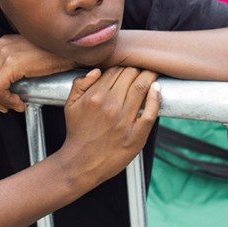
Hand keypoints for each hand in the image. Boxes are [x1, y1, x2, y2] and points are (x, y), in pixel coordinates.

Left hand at [0, 35, 74, 111]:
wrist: (71, 50)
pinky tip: (19, 103)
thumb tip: (0, 88)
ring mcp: (5, 53)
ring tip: (14, 106)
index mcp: (2, 43)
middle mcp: (0, 45)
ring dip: (0, 102)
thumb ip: (12, 67)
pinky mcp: (13, 63)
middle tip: (4, 108)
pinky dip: (6, 100)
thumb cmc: (55, 57)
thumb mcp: (28, 59)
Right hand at [58, 67, 160, 187]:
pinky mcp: (136, 136)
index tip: (129, 63)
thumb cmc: (77, 133)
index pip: (115, 70)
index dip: (123, 64)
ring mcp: (124, 121)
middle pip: (130, 75)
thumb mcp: (70, 105)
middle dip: (138, 67)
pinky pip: (150, 113)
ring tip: (154, 70)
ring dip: (149, 75)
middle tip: (144, 64)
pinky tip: (157, 89)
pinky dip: (156, 98)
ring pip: (141, 88)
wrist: (81, 163)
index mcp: (95, 96)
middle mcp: (110, 106)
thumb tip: (97, 70)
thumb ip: (80, 84)